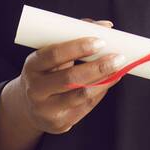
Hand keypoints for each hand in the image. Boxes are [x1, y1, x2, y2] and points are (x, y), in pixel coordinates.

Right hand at [16, 18, 124, 134]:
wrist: (30, 105)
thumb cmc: (47, 72)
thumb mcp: (52, 54)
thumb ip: (75, 38)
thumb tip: (106, 26)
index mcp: (32, 66)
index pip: (54, 55)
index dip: (78, 47)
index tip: (100, 41)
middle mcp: (35, 89)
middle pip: (69, 78)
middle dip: (98, 67)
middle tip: (118, 58)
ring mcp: (46, 109)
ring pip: (81, 95)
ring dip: (104, 80)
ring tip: (119, 69)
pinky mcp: (59, 123)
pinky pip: (86, 106)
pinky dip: (101, 91)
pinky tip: (110, 81)